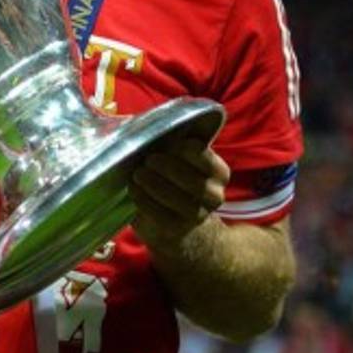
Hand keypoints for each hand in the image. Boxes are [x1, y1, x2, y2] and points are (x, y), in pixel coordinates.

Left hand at [129, 136, 229, 252]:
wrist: (174, 220)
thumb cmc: (172, 177)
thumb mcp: (176, 158)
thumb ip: (168, 141)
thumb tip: (139, 123)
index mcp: (218, 172)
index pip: (204, 157)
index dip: (183, 149)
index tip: (167, 144)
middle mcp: (214, 195)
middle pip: (193, 181)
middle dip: (168, 168)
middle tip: (148, 160)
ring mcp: (198, 215)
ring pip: (178, 200)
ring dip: (155, 184)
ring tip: (137, 175)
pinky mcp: (178, 229)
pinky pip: (162, 215)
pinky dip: (145, 201)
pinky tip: (134, 191)